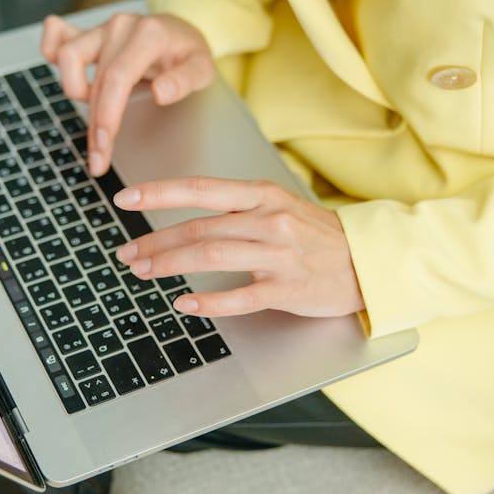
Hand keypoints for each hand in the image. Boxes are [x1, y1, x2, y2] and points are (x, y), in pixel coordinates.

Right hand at [39, 13, 214, 176]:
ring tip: (98, 108)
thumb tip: (161, 93)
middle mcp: (120, 27)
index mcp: (148, 35)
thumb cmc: (188, 53)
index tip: (102, 146)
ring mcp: (101, 28)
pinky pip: (56, 35)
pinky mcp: (88, 34)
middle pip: (93, 80)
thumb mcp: (203, 68)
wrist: (180, 31)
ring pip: (66, 57)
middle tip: (98, 160)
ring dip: (75, 89)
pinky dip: (50, 51)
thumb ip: (185, 80)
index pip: (116, 79)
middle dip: (93, 126)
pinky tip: (61, 72)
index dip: (105, 115)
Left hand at [112, 177, 364, 317]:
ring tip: (143, 272)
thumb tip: (185, 218)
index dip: (159, 193)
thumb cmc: (317, 235)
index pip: (201, 189)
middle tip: (126, 253)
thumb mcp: (278, 206)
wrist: (369, 261)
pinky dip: (209, 301)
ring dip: (170, 265)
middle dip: (154, 241)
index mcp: (262, 196)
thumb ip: (236, 209)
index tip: (125, 198)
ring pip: (212, 257)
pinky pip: (241, 296)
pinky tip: (184, 304)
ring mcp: (278, 255)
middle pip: (199, 229)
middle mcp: (268, 221)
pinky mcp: (288, 289)